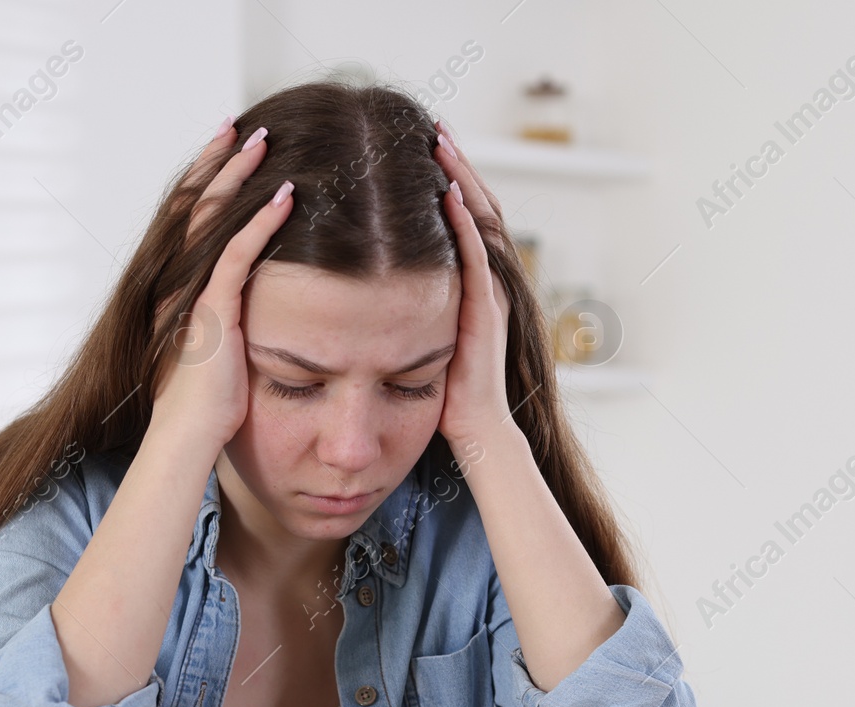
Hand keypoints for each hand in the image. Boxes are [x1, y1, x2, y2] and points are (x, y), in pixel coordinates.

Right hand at [150, 119, 293, 449]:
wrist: (189, 438)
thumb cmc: (212, 408)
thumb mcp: (223, 351)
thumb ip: (233, 319)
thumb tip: (257, 307)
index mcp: (180, 288)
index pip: (192, 221)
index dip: (209, 182)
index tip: (230, 150)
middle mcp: (179, 282)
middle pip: (195, 205)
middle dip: (218, 163)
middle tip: (241, 126)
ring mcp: (193, 294)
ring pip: (212, 219)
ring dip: (238, 178)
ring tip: (263, 142)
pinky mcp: (213, 311)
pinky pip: (237, 255)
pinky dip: (261, 223)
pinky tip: (286, 197)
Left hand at [432, 122, 513, 452]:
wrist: (473, 433)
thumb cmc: (441, 397)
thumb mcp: (416, 337)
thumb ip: (404, 306)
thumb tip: (363, 286)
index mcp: (471, 285)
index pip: (460, 219)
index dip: (444, 180)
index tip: (420, 146)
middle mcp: (487, 280)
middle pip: (475, 207)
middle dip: (455, 165)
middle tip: (433, 126)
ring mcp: (492, 291)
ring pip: (480, 220)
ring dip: (461, 178)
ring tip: (440, 140)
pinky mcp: (487, 308)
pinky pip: (478, 253)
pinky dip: (463, 219)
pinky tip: (446, 189)